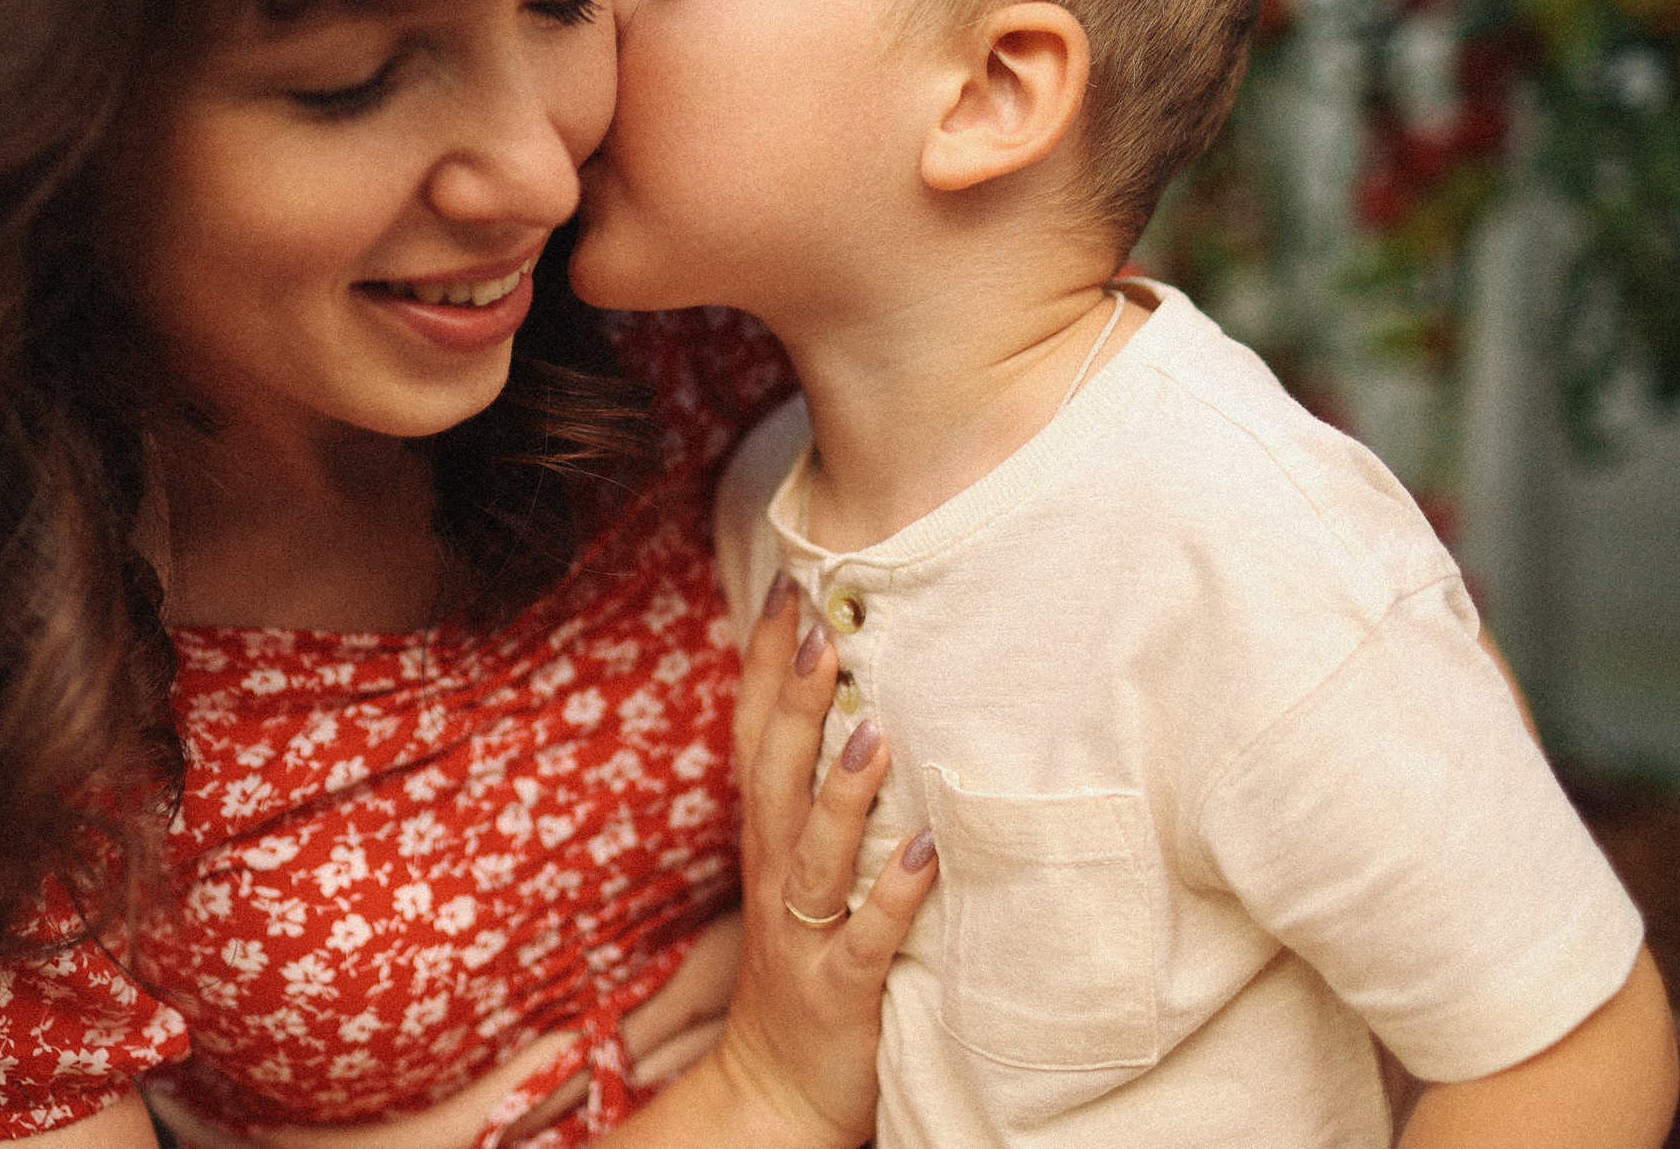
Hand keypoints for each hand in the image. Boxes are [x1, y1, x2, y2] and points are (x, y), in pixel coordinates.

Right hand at [704, 574, 938, 1148]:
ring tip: (876, 732)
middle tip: (824, 632)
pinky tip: (925, 857)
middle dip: (796, 703)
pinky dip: (892, 899)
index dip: (766, 663)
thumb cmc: (804, 962)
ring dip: (843, 793)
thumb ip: (815, 792)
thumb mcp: (797, 869)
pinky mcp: (841, 991)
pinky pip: (868, 941)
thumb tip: (859, 696)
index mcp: (767, 839)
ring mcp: (804, 935)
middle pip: (775, 777)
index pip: (754, 734)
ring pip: (816, 855)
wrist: (776, 1091)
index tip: (788, 588)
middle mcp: (777, 876)